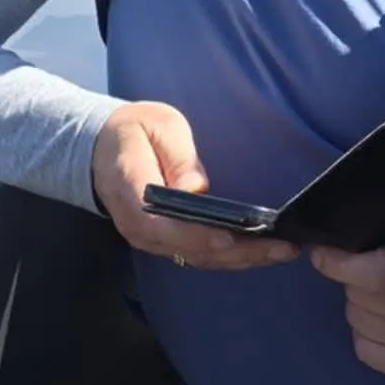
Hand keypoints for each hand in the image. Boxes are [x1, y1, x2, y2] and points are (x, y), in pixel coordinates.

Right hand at [91, 101, 297, 272]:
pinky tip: (261, 251)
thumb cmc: (133, 130)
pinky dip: (231, 257)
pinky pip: (198, 255)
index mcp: (130, 190)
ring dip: (241, 259)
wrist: (102, 149)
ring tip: (283, 250)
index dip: (196, 235)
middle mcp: (138, 225)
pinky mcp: (164, 242)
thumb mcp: (156, 125)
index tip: (231, 236)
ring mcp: (150, 239)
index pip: (162, 224)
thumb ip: (177, 155)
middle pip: (188, 249)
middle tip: (282, 247)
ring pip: (197, 258)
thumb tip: (196, 188)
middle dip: (238, 253)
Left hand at [311, 228, 384, 378]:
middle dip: (354, 280)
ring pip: (357, 322)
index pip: (374, 275)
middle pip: (359, 297)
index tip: (322, 254)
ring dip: (362, 306)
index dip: (339, 265)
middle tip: (375, 271)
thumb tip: (335, 242)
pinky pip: (364, 349)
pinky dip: (368, 333)